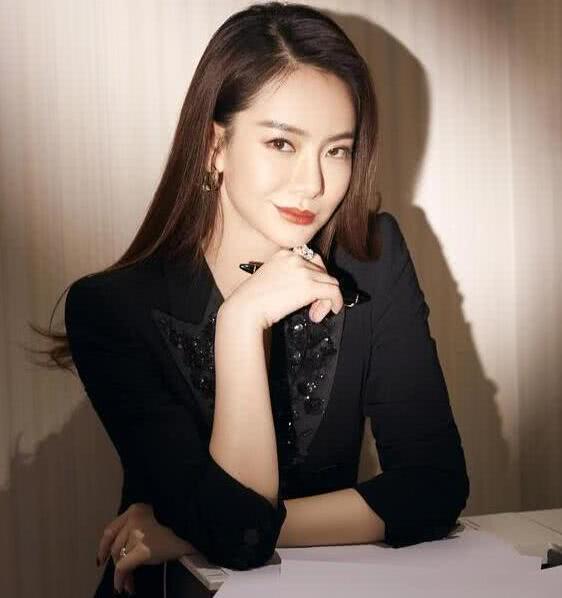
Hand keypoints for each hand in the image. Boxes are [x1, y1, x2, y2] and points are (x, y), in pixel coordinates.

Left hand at [97, 503, 197, 594]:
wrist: (194, 525)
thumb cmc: (179, 523)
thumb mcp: (155, 519)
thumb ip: (139, 528)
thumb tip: (125, 554)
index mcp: (136, 509)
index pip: (111, 529)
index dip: (103, 546)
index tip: (101, 560)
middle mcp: (133, 518)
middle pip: (115, 546)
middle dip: (116, 564)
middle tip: (123, 579)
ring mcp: (137, 533)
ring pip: (119, 558)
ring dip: (122, 574)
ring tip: (128, 585)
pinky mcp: (143, 548)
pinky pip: (123, 567)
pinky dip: (121, 578)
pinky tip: (126, 587)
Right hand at [222, 248, 343, 329]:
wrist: (246, 309)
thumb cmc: (252, 300)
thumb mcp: (270, 279)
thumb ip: (288, 278)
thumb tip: (306, 289)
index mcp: (284, 254)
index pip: (312, 260)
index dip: (316, 277)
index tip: (313, 291)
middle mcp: (295, 258)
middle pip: (323, 271)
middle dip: (322, 289)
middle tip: (314, 307)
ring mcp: (303, 271)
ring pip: (330, 282)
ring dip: (327, 299)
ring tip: (315, 313)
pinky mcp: (309, 286)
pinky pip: (334, 292)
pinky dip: (335, 302)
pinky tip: (330, 311)